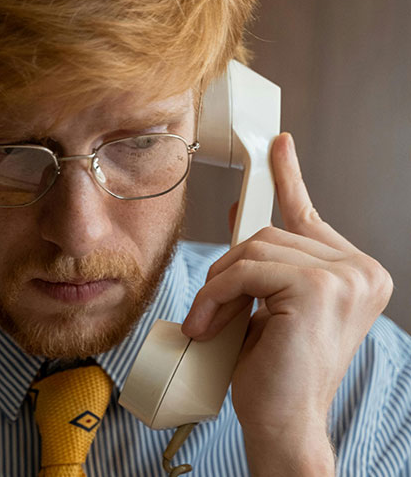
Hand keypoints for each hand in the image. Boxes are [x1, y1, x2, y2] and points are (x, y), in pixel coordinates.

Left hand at [181, 133, 393, 474]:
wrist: (283, 422)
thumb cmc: (274, 370)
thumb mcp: (267, 304)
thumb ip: (264, 262)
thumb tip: (241, 217)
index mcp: (354, 272)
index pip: (309, 216)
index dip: (288, 178)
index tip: (278, 146)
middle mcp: (361, 270)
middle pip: (270, 234)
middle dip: (228, 271)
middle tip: (208, 310)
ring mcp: (346, 276)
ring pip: (254, 249)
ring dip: (218, 287)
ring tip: (207, 324)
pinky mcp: (319, 287)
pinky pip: (245, 271)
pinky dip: (215, 297)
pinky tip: (207, 326)